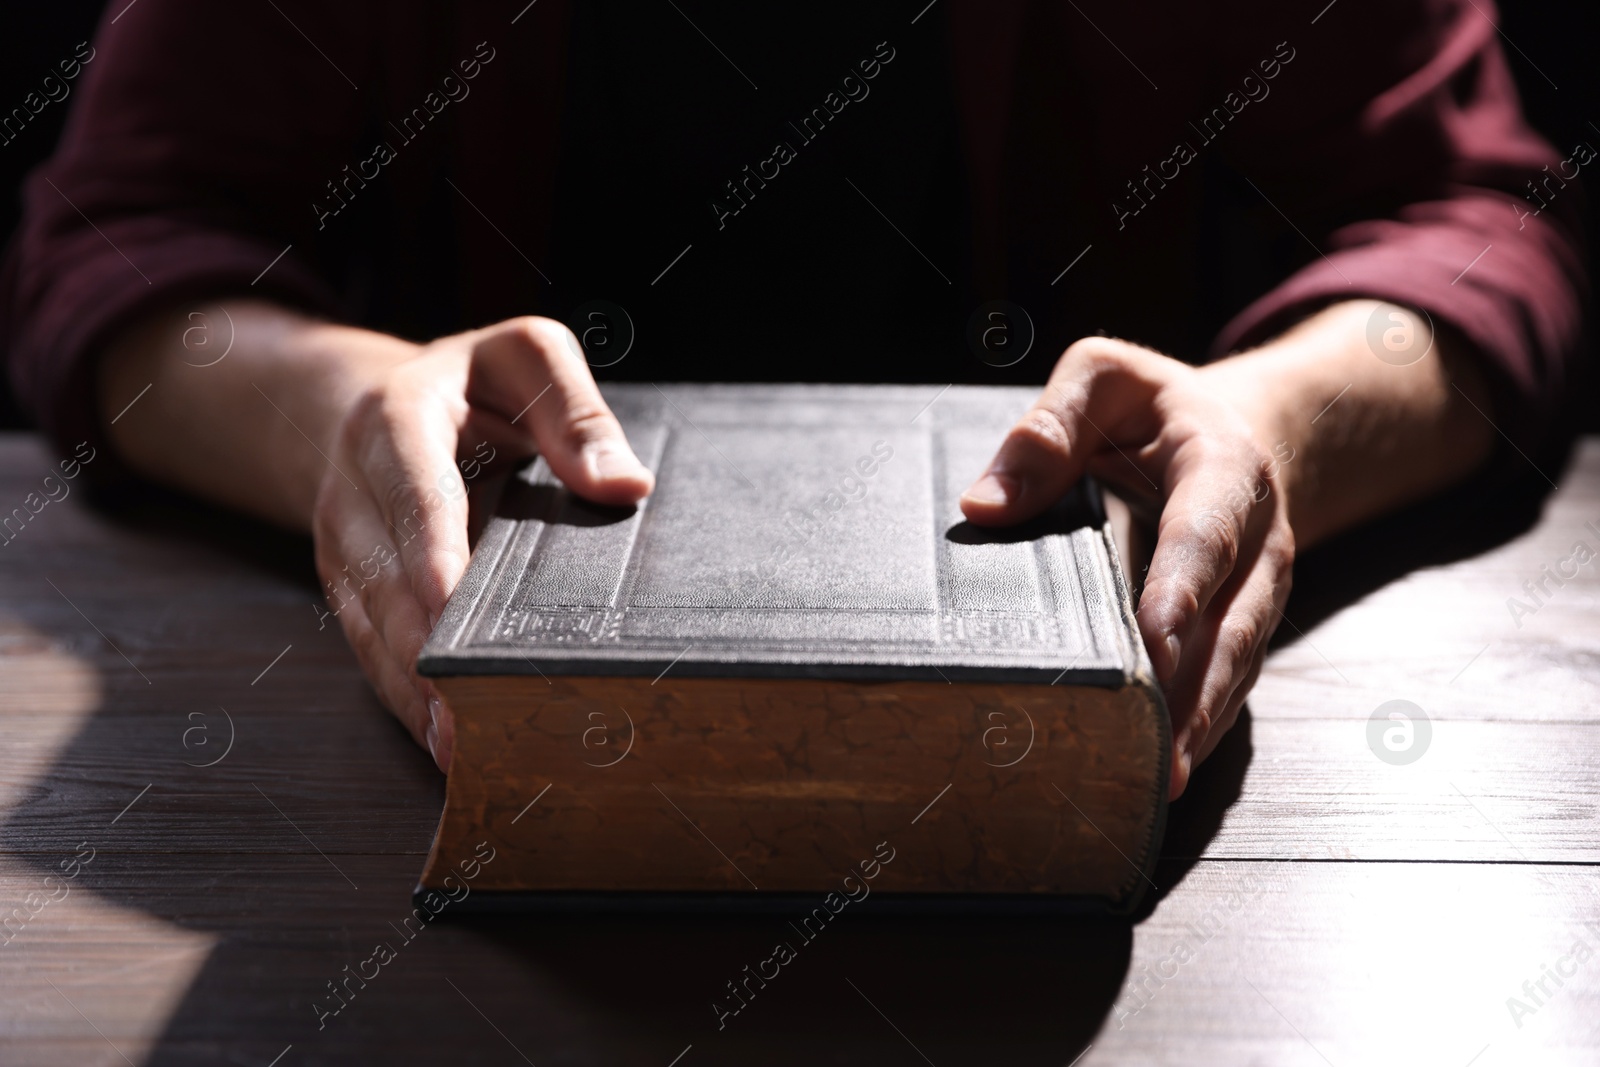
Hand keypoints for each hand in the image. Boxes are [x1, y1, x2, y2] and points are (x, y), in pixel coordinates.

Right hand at [312, 316, 653, 771]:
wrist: (371, 401)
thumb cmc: (472, 383)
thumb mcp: (525, 358)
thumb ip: (575, 412)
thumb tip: (625, 483)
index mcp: (396, 418)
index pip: (414, 487)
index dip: (430, 546)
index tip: (451, 601)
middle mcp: (354, 484)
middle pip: (385, 572)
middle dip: (425, 641)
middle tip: (471, 702)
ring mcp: (344, 543)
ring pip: (370, 622)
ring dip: (412, 686)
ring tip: (459, 744)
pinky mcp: (349, 586)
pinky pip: (368, 647)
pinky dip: (403, 697)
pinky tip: (440, 741)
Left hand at [960, 336, 1295, 798]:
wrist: (1241, 428)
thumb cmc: (1153, 405)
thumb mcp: (1103, 378)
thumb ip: (1049, 427)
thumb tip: (983, 505)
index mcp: (1224, 467)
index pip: (1203, 535)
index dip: (1181, 591)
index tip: (1154, 643)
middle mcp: (1258, 536)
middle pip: (1234, 619)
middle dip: (1197, 687)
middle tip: (1157, 748)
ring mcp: (1259, 588)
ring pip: (1239, 663)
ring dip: (1202, 722)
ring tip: (1161, 779)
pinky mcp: (1244, 624)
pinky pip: (1231, 680)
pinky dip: (1203, 724)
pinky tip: (1169, 768)